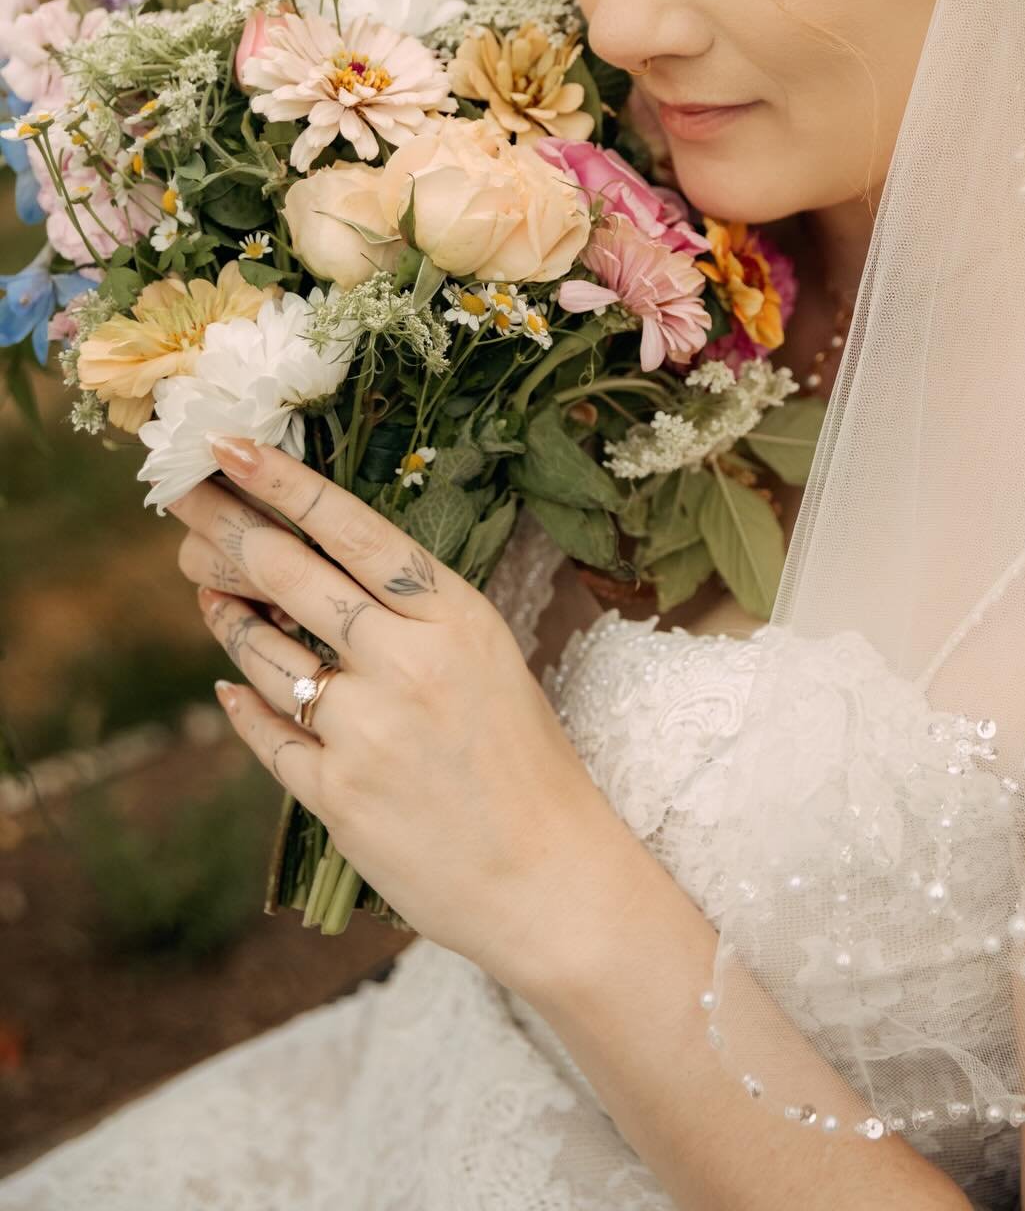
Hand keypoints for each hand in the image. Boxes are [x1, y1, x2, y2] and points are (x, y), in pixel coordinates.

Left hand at [168, 434, 636, 1000]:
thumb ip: (412, 616)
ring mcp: (365, 730)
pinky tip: (228, 681)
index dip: (281, 480)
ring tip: (205, 587)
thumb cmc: (526, 759)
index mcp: (455, 616)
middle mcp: (406, 662)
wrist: (548, 876)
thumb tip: (321, 567)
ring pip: (263, 652)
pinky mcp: (334, 794)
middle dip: (223, 528)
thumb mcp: (487, 658)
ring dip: (225, 615)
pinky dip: (241, 701)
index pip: (350, 527)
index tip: (226, 443)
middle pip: (288, 574)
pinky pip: (266, 731)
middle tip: (182, 499)